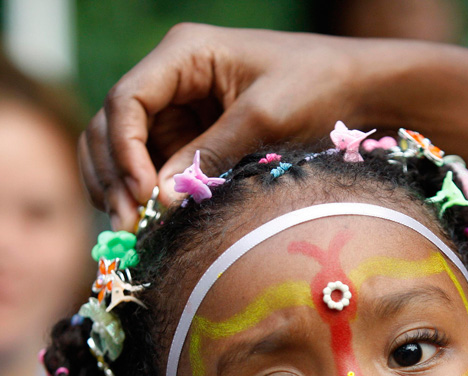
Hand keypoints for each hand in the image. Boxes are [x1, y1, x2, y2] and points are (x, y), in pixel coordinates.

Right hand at [80, 24, 369, 229]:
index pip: (125, 99)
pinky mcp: (192, 134)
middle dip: (112, 173)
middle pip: (113, 124)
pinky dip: (145, 190)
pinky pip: (153, 162)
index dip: (122, 150)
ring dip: (120, 186)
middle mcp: (172, 76)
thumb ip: (209, 156)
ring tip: (129, 228)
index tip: (140, 194)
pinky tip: (147, 219)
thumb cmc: (315, 86)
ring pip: (124, 147)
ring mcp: (179, 106)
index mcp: (184, 54)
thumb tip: (160, 200)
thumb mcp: (263, 119)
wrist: (355, 86)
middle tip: (125, 225)